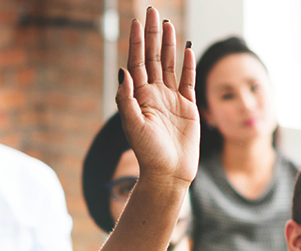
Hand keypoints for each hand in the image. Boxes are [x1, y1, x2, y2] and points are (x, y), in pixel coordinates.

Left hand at [117, 7, 198, 187]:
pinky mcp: (188, 106)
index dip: (136, 42)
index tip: (137, 21)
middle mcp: (154, 95)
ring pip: (169, 64)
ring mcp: (171, 99)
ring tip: (167, 24)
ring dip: (168, 44)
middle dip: (152, 35)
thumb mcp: (133, 126)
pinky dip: (187, 64)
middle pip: (152, 58)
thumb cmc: (148, 154)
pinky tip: (187, 48)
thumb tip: (123, 71)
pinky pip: (188, 79)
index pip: (137, 63)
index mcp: (139, 98)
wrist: (168, 173)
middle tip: (152, 10)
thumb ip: (127, 99)